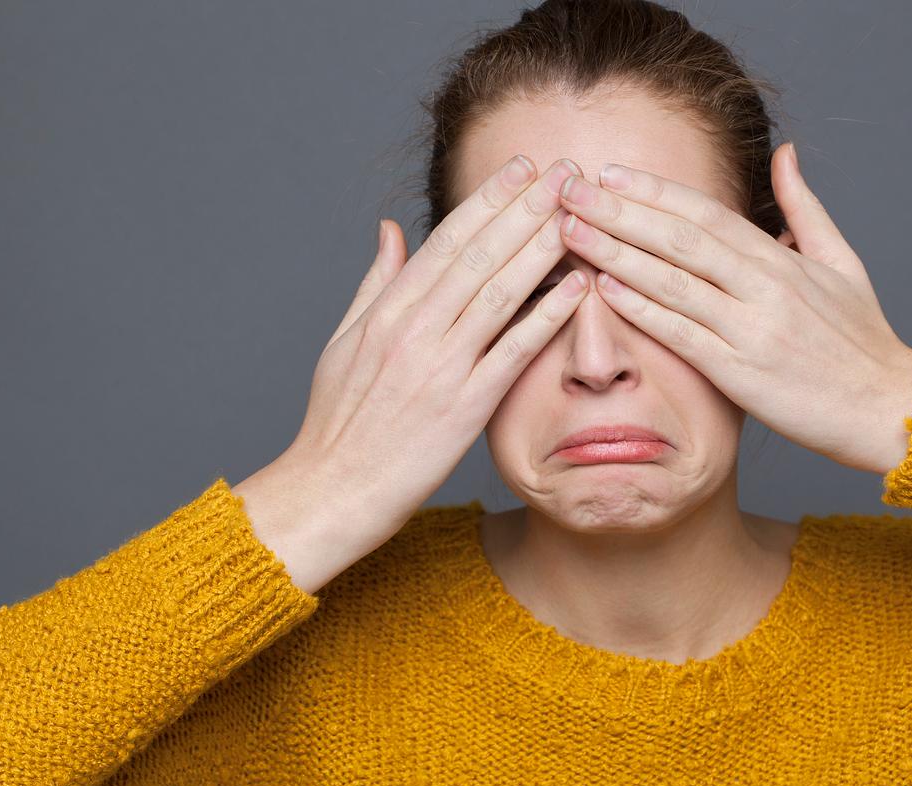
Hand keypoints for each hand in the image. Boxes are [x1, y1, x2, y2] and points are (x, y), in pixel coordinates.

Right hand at [238, 155, 589, 592]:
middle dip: (526, 207)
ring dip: (542, 248)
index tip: (522, 169)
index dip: (488, 201)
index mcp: (387, 311)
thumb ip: (374, 282)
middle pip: (480, 255)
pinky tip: (578, 287)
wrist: (333, 489)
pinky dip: (548, 316)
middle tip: (566, 171)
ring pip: (500, 293)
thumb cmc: (337, 421)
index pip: (446, 240)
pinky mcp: (465, 408)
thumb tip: (389, 229)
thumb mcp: (344, 342)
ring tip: (578, 214)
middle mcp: (415, 330)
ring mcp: (441, 367)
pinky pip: (514, 352)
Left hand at [554, 142, 911, 474]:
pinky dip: (644, 309)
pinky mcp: (741, 373)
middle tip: (570, 190)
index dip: (654, 192)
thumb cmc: (861, 340)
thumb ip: (805, 207)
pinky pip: (683, 334)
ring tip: (572, 233)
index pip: (706, 214)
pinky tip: (607, 290)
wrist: (889, 407)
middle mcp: (764, 286)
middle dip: (619, 211)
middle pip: (680, 238)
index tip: (610, 173)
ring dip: (617, 254)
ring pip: (673, 281)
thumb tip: (785, 153)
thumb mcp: (841, 262)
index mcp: (782, 259)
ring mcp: (751, 329)